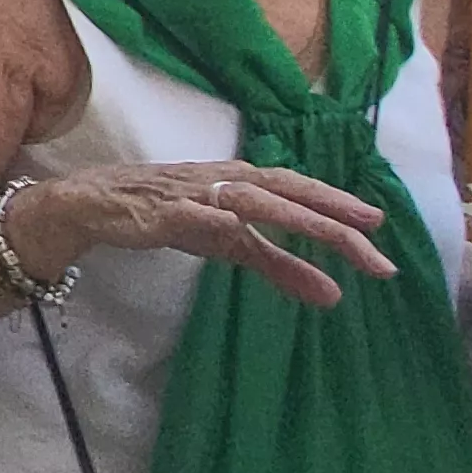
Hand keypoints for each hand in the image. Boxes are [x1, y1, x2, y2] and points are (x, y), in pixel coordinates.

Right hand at [12, 163, 394, 310]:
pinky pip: (204, 219)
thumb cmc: (165, 213)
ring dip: (300, 220)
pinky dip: (231, 226)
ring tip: (339, 241)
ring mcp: (197, 192)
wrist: (92, 203)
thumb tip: (331, 292)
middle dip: (333, 216)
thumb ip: (278, 264)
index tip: (380, 226)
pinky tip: (250, 235)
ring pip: (258, 202)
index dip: (339, 205)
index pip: (300, 190)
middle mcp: (226, 180)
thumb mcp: (228, 242)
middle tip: (376, 243)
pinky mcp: (167, 211)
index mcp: (243, 181)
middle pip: (288, 192)